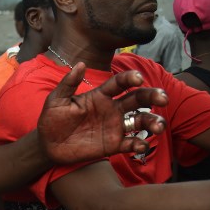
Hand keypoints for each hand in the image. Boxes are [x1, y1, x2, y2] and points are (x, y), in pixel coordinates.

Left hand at [38, 64, 167, 163]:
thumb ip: (68, 84)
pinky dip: (139, 144)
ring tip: (158, 126)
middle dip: (152, 96)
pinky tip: (140, 145)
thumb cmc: (51, 119)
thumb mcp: (56, 100)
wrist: (47, 145)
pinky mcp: (113, 145)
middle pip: (138, 99)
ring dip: (153, 122)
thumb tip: (80, 64)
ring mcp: (114, 127)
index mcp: (100, 95)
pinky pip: (130, 143)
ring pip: (140, 121)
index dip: (130, 78)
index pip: (120, 83)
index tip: (138, 78)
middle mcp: (112, 109)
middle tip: (162, 98)